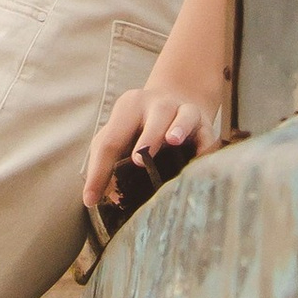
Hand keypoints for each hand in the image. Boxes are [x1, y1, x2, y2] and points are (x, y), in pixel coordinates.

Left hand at [82, 77, 218, 220]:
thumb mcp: (119, 133)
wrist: (177, 97)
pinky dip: (204, 147)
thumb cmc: (141, 125)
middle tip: (138, 161)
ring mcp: (183, 110)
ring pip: (182, 116)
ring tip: (172, 141)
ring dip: (177, 128)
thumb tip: (97, 197)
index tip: (90, 199)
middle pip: (152, 118)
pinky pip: (207, 134)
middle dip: (145, 139)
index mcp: (129, 108)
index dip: (99, 171)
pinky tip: (200, 159)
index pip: (110, 140)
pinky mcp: (204, 123)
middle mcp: (156, 105)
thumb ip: (107, 161)